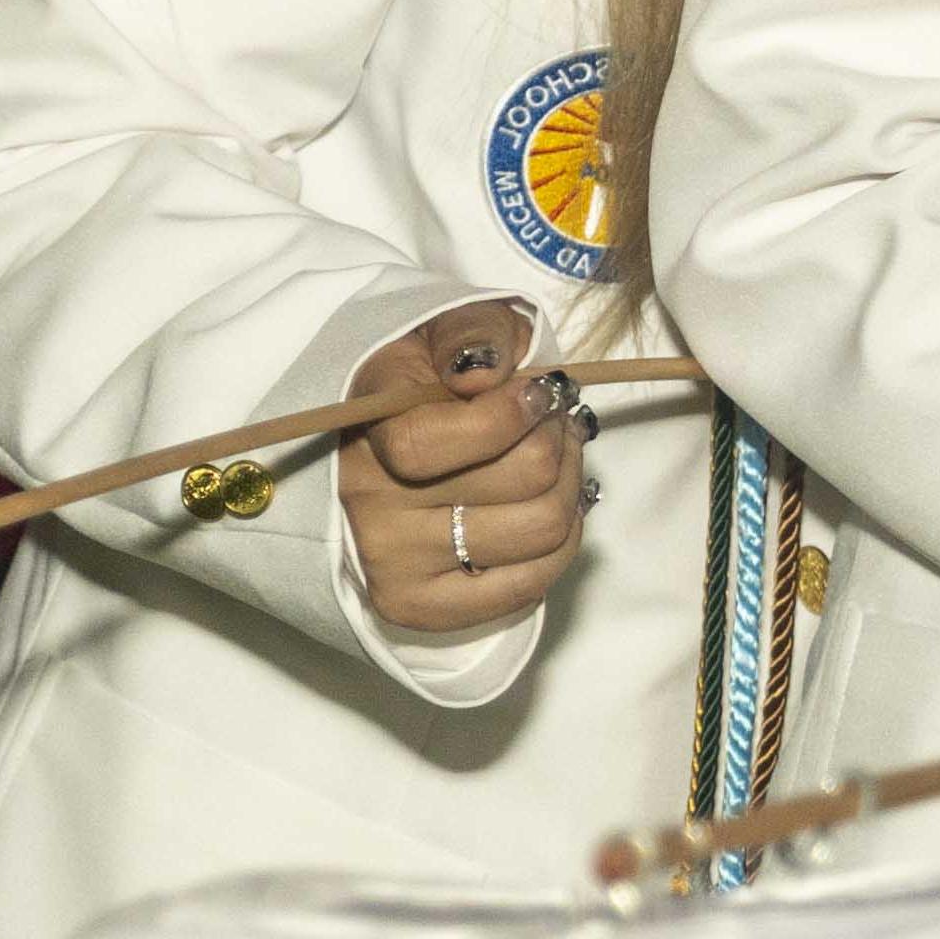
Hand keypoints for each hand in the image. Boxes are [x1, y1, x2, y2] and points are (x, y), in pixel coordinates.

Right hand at [336, 304, 585, 636]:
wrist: (384, 445)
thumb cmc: (426, 379)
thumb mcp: (444, 329)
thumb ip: (470, 335)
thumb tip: (485, 375)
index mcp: (367, 431)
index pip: (433, 444)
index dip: (508, 415)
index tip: (537, 392)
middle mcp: (369, 507)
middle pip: (521, 480)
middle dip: (560, 437)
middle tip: (557, 420)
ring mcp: (394, 565)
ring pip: (539, 530)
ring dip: (572, 485)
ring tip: (560, 460)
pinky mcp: (422, 609)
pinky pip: (527, 587)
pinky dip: (561, 544)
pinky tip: (552, 509)